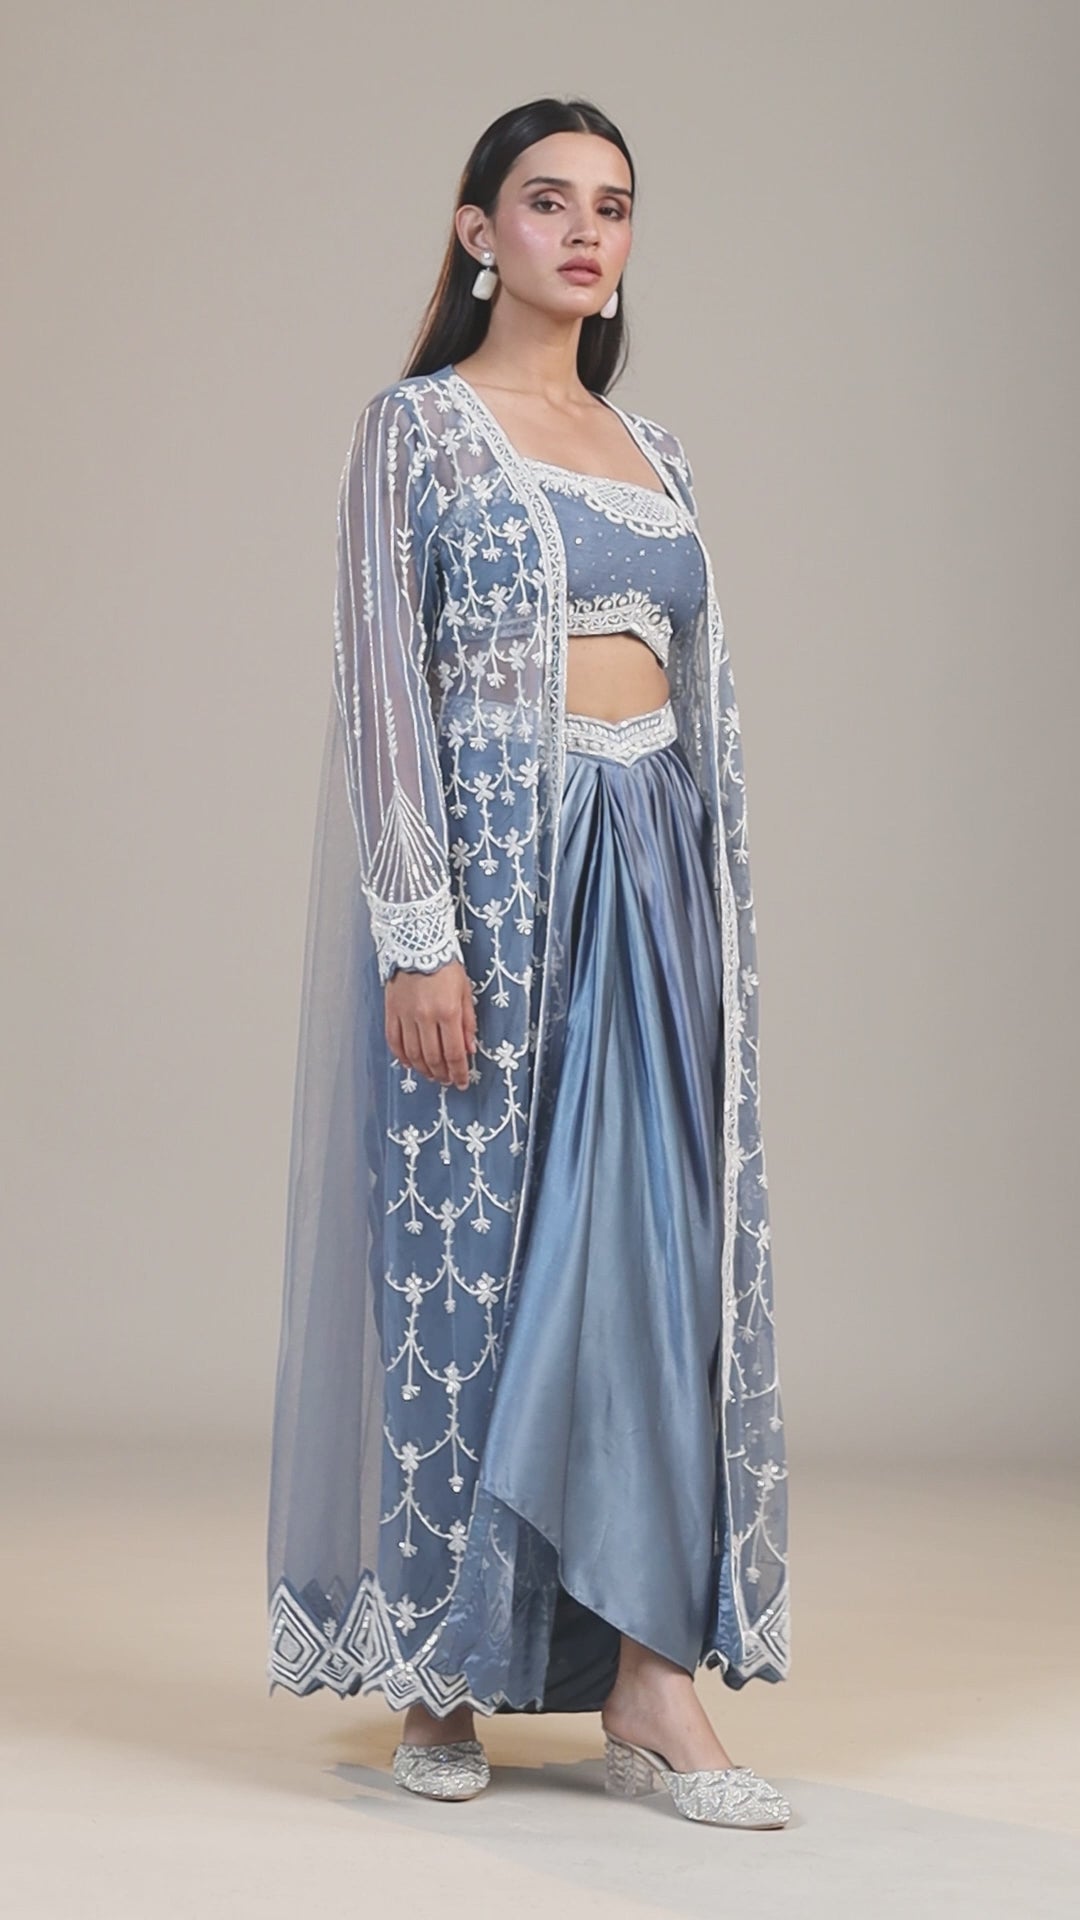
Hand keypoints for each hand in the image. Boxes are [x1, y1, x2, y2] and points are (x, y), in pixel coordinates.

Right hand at [385, 960, 476, 1090]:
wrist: (417, 943)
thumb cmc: (444, 964)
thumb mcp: (465, 991)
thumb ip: (468, 1022)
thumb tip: (470, 1049)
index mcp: (448, 1012)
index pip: (454, 1053)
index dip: (459, 1072)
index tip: (462, 1082)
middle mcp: (425, 1017)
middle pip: (434, 1058)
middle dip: (443, 1074)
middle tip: (448, 1081)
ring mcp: (406, 1015)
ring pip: (414, 1054)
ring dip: (424, 1069)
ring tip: (432, 1075)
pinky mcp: (391, 1011)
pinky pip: (394, 1042)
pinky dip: (402, 1057)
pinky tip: (410, 1063)